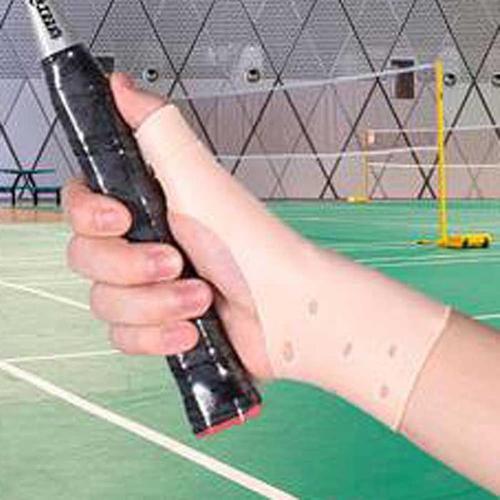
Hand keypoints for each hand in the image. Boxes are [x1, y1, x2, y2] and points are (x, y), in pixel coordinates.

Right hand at [63, 73, 272, 379]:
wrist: (286, 311)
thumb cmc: (253, 247)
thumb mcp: (201, 181)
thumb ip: (158, 130)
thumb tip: (121, 86)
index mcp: (148, 206)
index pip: (81, 205)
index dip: (89, 216)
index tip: (121, 220)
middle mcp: (143, 244)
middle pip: (86, 259)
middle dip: (133, 267)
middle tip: (177, 261)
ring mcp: (149, 288)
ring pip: (105, 304)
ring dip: (155, 304)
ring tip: (200, 298)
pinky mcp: (159, 326)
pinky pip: (124, 339)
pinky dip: (158, 337)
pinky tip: (191, 329)